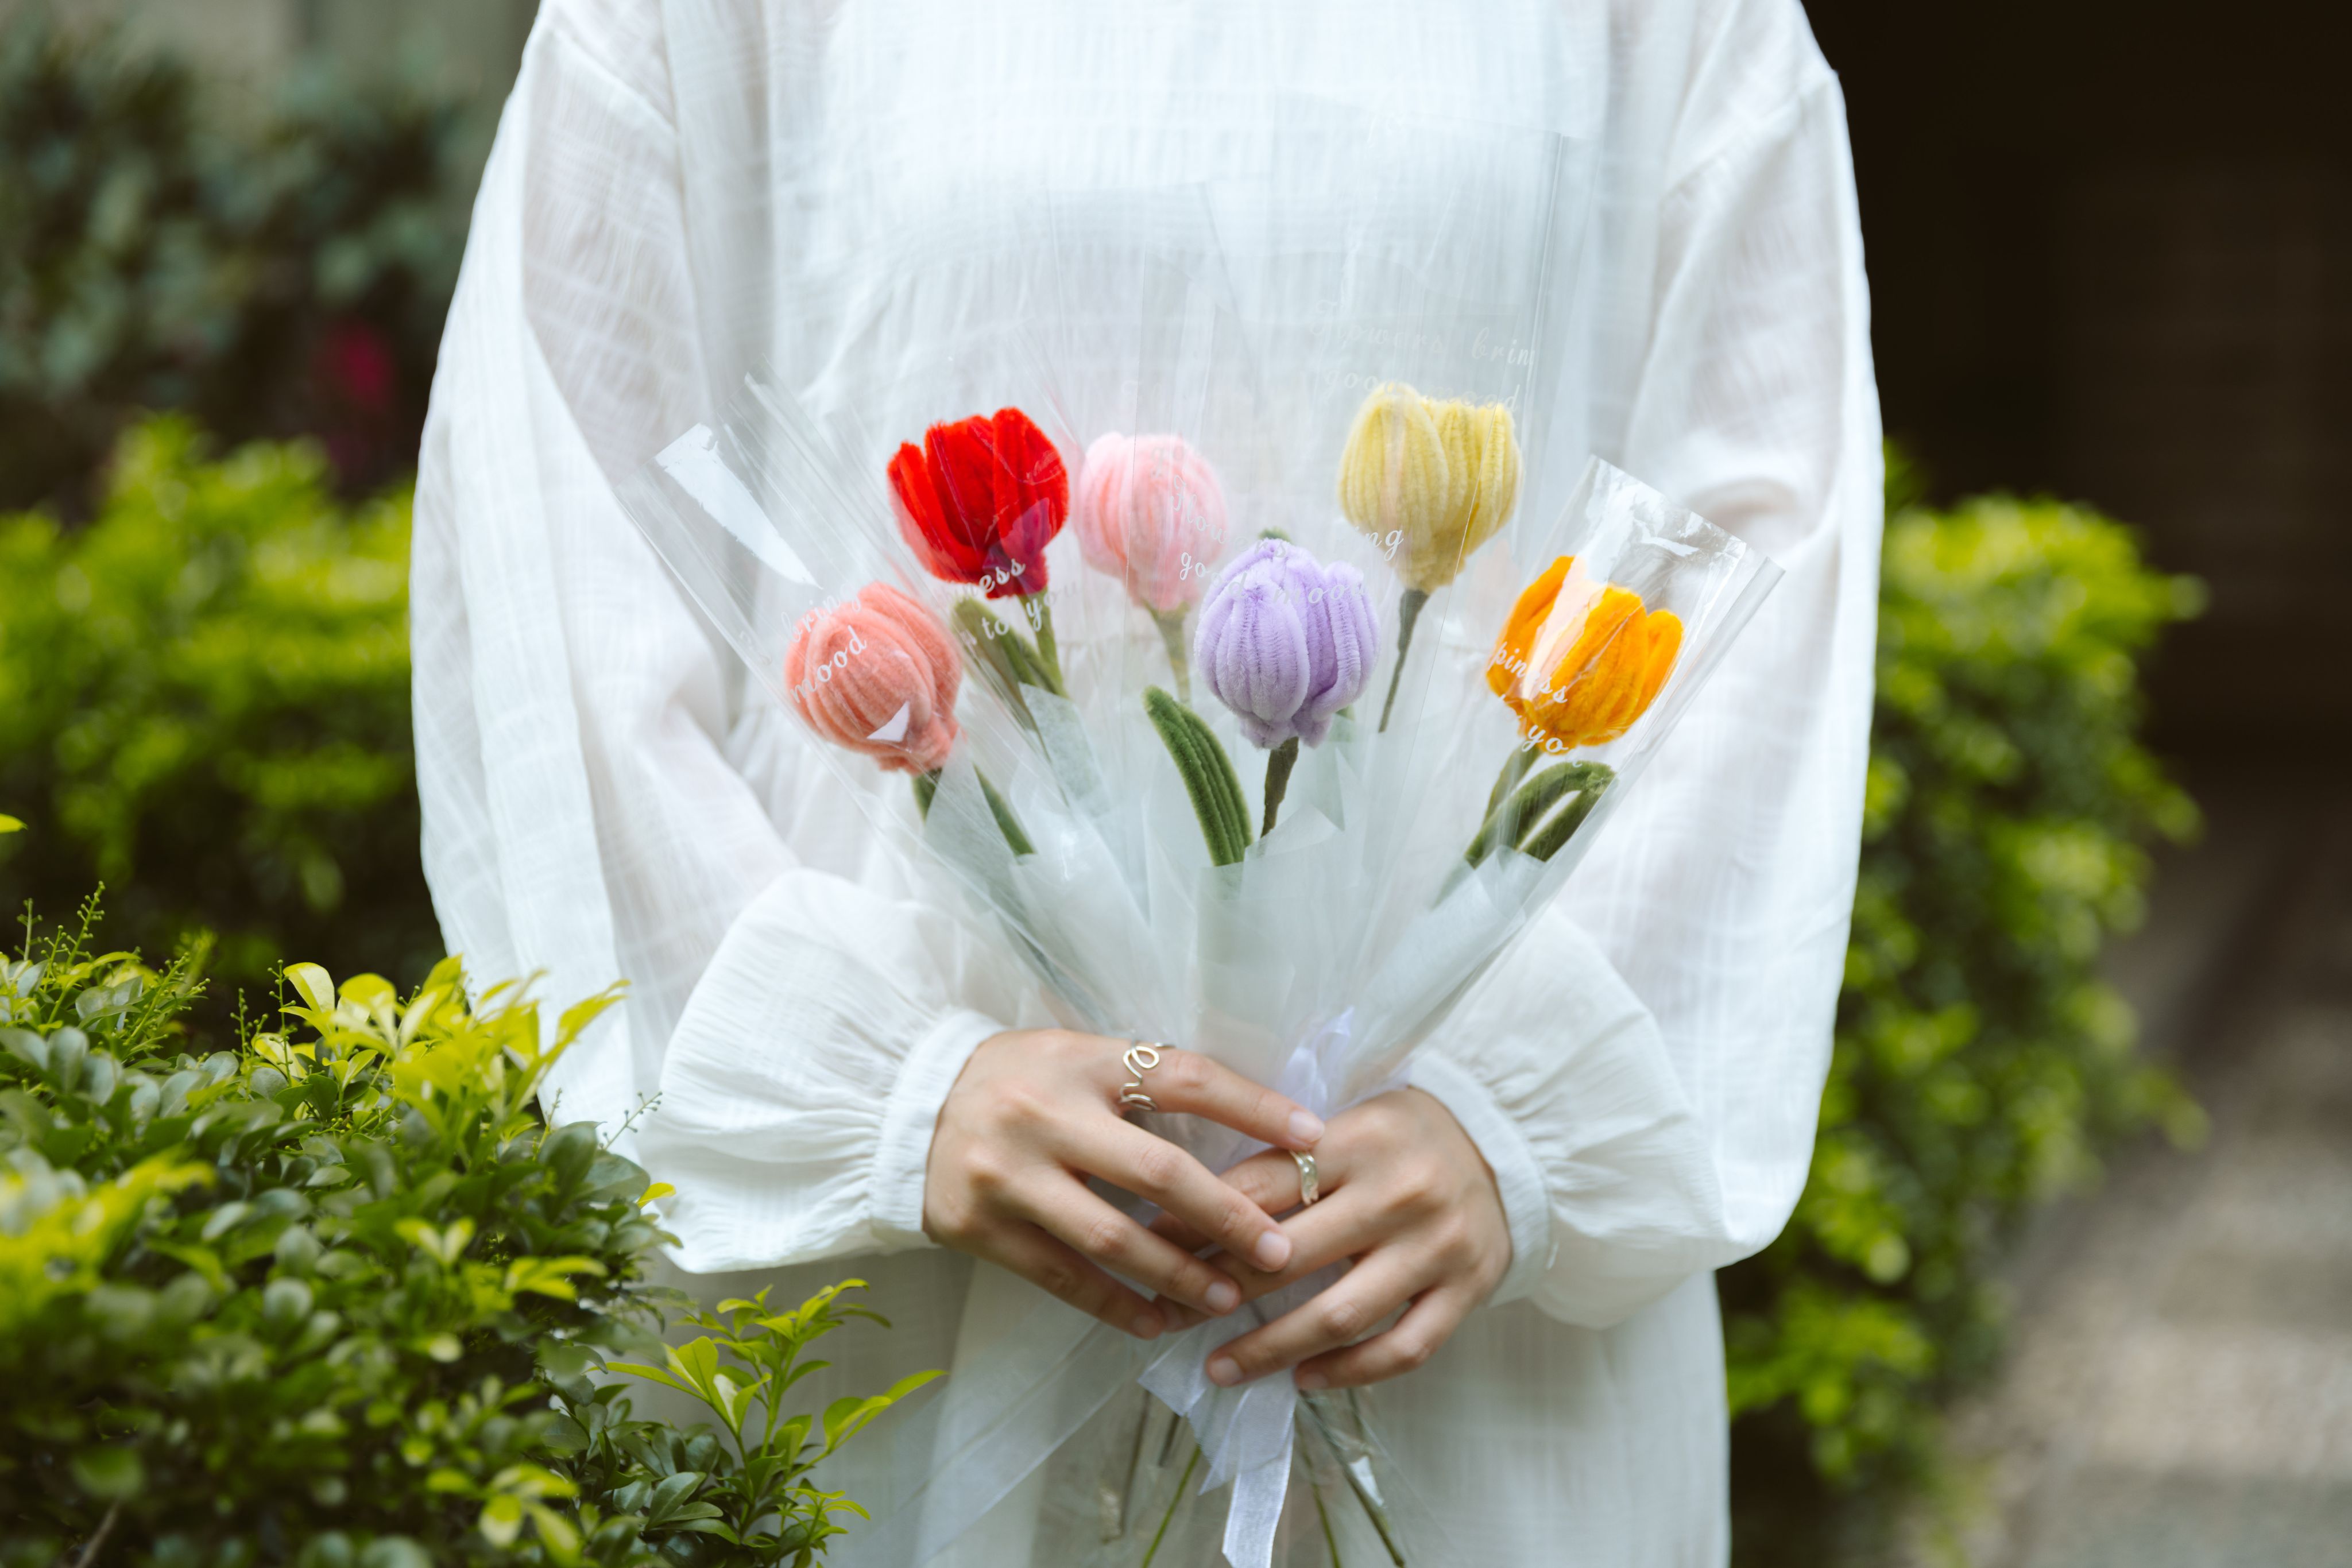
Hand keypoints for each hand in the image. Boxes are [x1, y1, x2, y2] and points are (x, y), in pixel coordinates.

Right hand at [923, 1030, 1324, 1340]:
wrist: (907, 1105)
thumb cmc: (1019, 1079)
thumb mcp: (1078, 1057)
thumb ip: (1144, 1084)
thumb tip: (1249, 1123)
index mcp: (1083, 1062)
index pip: (1186, 1078)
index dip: (1255, 1106)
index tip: (1314, 1136)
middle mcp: (1046, 1115)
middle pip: (1158, 1171)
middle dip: (1229, 1217)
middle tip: (1282, 1252)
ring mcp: (1010, 1175)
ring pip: (1112, 1237)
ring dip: (1177, 1275)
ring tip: (1225, 1298)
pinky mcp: (980, 1227)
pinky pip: (1062, 1277)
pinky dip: (1114, 1304)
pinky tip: (1154, 1322)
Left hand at [1149, 1088, 1509, 1390]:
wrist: (1501, 1144)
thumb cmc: (1399, 1134)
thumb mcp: (1344, 1121)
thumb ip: (1283, 1156)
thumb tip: (1187, 1200)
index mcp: (1358, 1139)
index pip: (1262, 1184)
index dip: (1199, 1220)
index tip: (1152, 1245)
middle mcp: (1399, 1192)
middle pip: (1290, 1254)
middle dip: (1218, 1291)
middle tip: (1169, 1315)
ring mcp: (1436, 1247)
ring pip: (1339, 1314)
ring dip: (1271, 1348)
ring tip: (1220, 1368)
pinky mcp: (1467, 1290)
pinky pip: (1401, 1348)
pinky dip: (1347, 1372)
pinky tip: (1302, 1380)